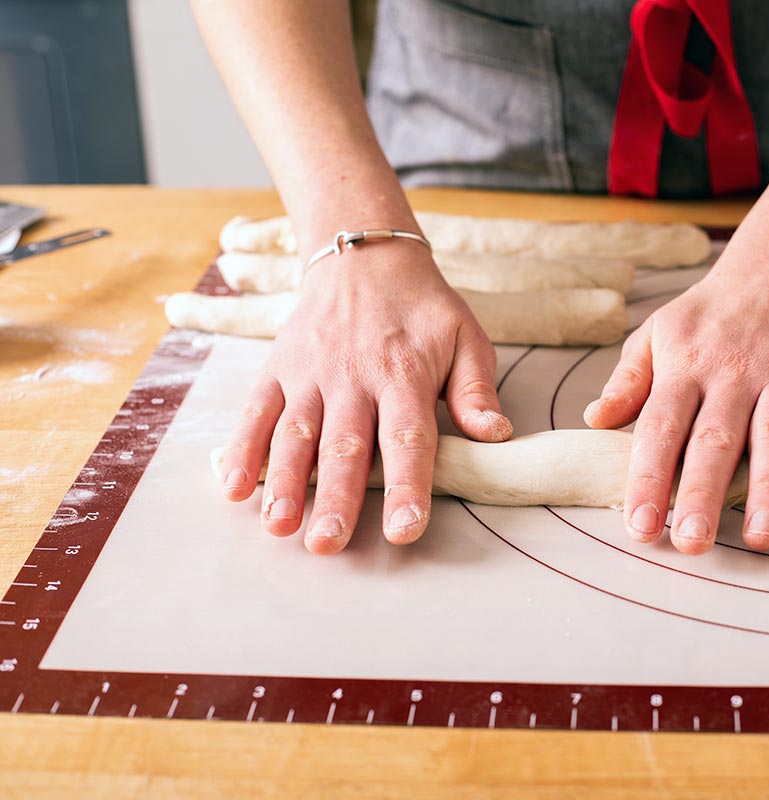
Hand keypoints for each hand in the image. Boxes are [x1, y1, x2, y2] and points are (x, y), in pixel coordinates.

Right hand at [217, 242, 511, 554]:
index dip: (408, 486)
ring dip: (284, 483)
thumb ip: (476, 391)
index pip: (407, 439)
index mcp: (404, 374)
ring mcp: (310, 374)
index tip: (405, 531)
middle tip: (327, 545)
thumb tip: (497, 435)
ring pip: (295, 434)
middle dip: (335, 499)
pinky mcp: (278, 370)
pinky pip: (256, 412)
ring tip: (278, 526)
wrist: (364, 257)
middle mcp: (353, 377)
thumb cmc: (422, 309)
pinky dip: (241, 450)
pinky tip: (234, 489)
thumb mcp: (464, 338)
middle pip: (344, 446)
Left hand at [585, 233, 768, 554]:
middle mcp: (732, 373)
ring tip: (760, 538)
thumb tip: (594, 421)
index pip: (660, 430)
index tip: (640, 526)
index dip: (648, 480)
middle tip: (692, 544)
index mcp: (684, 366)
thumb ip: (628, 380)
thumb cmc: (708, 314)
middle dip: (701, 495)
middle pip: (714, 441)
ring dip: (767, 489)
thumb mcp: (656, 334)